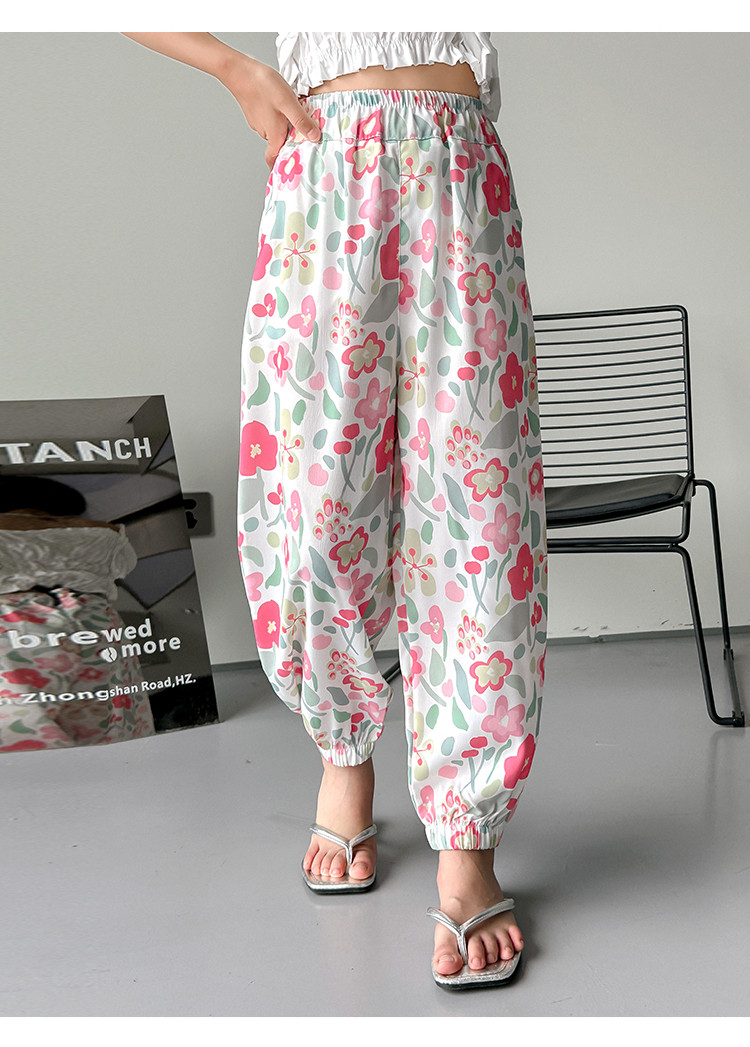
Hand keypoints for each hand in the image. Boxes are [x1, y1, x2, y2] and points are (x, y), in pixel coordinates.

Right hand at [220, 54, 320, 168]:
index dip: (282, 164)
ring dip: (285, 124)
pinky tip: (281, 102)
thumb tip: (314, 137)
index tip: (292, 164)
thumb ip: (301, 121)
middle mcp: (265, 131)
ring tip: (294, 111)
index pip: (274, 159)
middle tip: (305, 129)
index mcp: (274, 134)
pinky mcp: (255, 112)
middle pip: (279, 143)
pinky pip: (269, 118)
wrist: (239, 70)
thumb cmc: (262, 85)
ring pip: (275, 129)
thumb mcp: (288, 103)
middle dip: (291, 138)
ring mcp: (258, 122)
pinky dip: (277, 114)